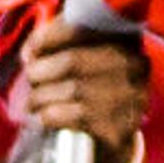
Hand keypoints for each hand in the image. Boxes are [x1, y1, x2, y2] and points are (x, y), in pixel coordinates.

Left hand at [22, 21, 147, 162]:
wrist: (114, 132)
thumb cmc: (88, 88)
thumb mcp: (78, 57)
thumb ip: (53, 45)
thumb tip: (29, 54)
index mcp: (126, 40)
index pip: (83, 29)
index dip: (48, 39)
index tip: (29, 52)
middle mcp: (135, 66)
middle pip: (73, 61)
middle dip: (40, 72)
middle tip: (30, 81)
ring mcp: (132, 97)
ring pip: (72, 90)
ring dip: (41, 98)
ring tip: (33, 103)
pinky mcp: (121, 126)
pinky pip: (75, 116)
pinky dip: (50, 116)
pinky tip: (45, 117)